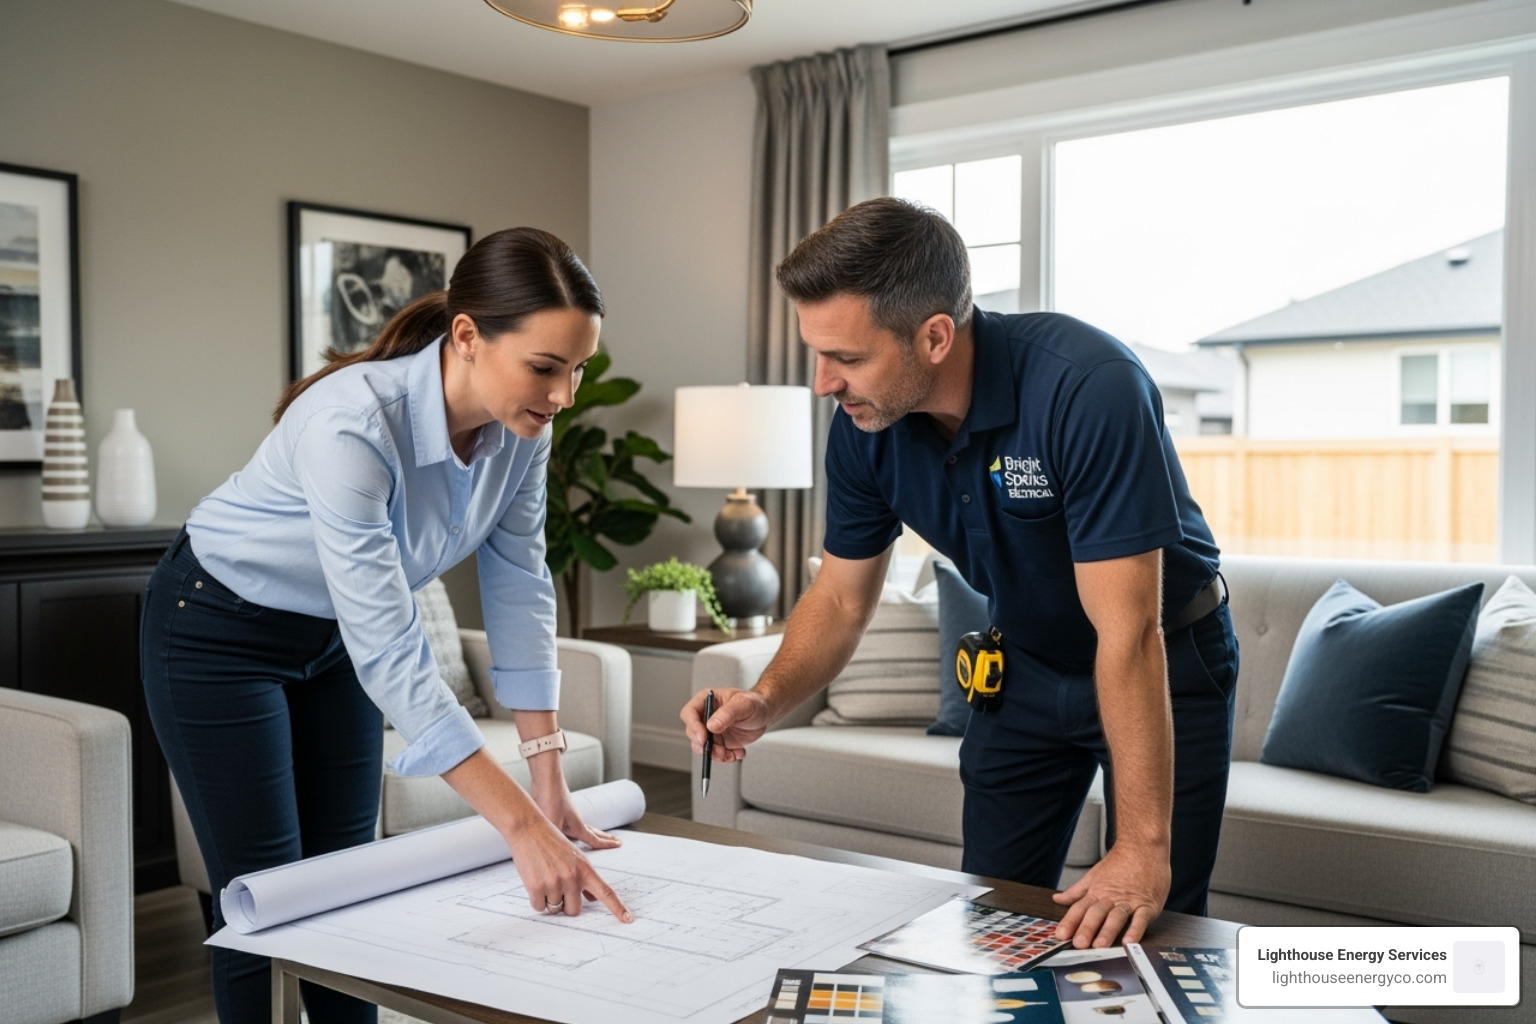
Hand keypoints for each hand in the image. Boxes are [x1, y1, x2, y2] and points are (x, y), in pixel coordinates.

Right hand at [503, 806, 632, 923]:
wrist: (528, 828)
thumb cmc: (551, 842)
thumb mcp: (574, 857)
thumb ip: (584, 878)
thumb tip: (593, 899)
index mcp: (585, 869)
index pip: (606, 893)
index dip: (618, 908)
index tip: (628, 920)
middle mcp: (572, 878)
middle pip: (574, 911)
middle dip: (566, 904)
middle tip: (557, 886)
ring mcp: (555, 883)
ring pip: (554, 909)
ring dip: (549, 900)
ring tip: (544, 878)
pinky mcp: (536, 888)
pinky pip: (539, 907)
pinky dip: (536, 899)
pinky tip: (534, 881)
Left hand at [531, 772, 622, 851]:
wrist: (546, 778)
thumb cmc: (549, 801)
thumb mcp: (552, 825)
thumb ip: (556, 841)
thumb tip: (556, 851)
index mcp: (578, 827)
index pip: (595, 840)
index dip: (607, 844)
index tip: (619, 844)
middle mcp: (576, 821)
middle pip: (594, 832)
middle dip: (605, 837)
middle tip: (617, 840)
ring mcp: (569, 815)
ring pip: (585, 828)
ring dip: (594, 832)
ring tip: (601, 835)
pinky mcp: (560, 811)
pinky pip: (574, 824)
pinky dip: (579, 830)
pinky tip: (570, 830)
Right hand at [681, 687, 771, 763]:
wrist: (764, 714)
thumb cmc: (754, 703)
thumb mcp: (743, 704)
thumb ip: (727, 713)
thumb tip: (711, 726)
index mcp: (706, 701)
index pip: (690, 713)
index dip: (693, 726)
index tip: (703, 738)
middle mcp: (706, 716)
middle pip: (694, 734)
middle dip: (705, 746)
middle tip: (720, 750)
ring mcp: (711, 731)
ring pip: (703, 748)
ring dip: (716, 755)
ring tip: (732, 754)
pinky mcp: (719, 742)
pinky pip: (716, 755)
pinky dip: (726, 757)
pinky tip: (738, 752)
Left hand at [1051, 844, 1169, 947]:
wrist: (1143, 846)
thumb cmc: (1119, 862)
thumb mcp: (1094, 875)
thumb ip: (1076, 891)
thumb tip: (1058, 899)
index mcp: (1097, 892)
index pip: (1079, 908)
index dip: (1070, 921)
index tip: (1060, 935)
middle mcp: (1111, 897)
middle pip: (1096, 913)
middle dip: (1086, 929)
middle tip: (1078, 944)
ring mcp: (1130, 901)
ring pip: (1116, 917)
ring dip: (1108, 931)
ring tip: (1100, 945)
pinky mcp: (1148, 904)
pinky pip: (1141, 918)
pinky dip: (1135, 930)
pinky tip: (1129, 940)